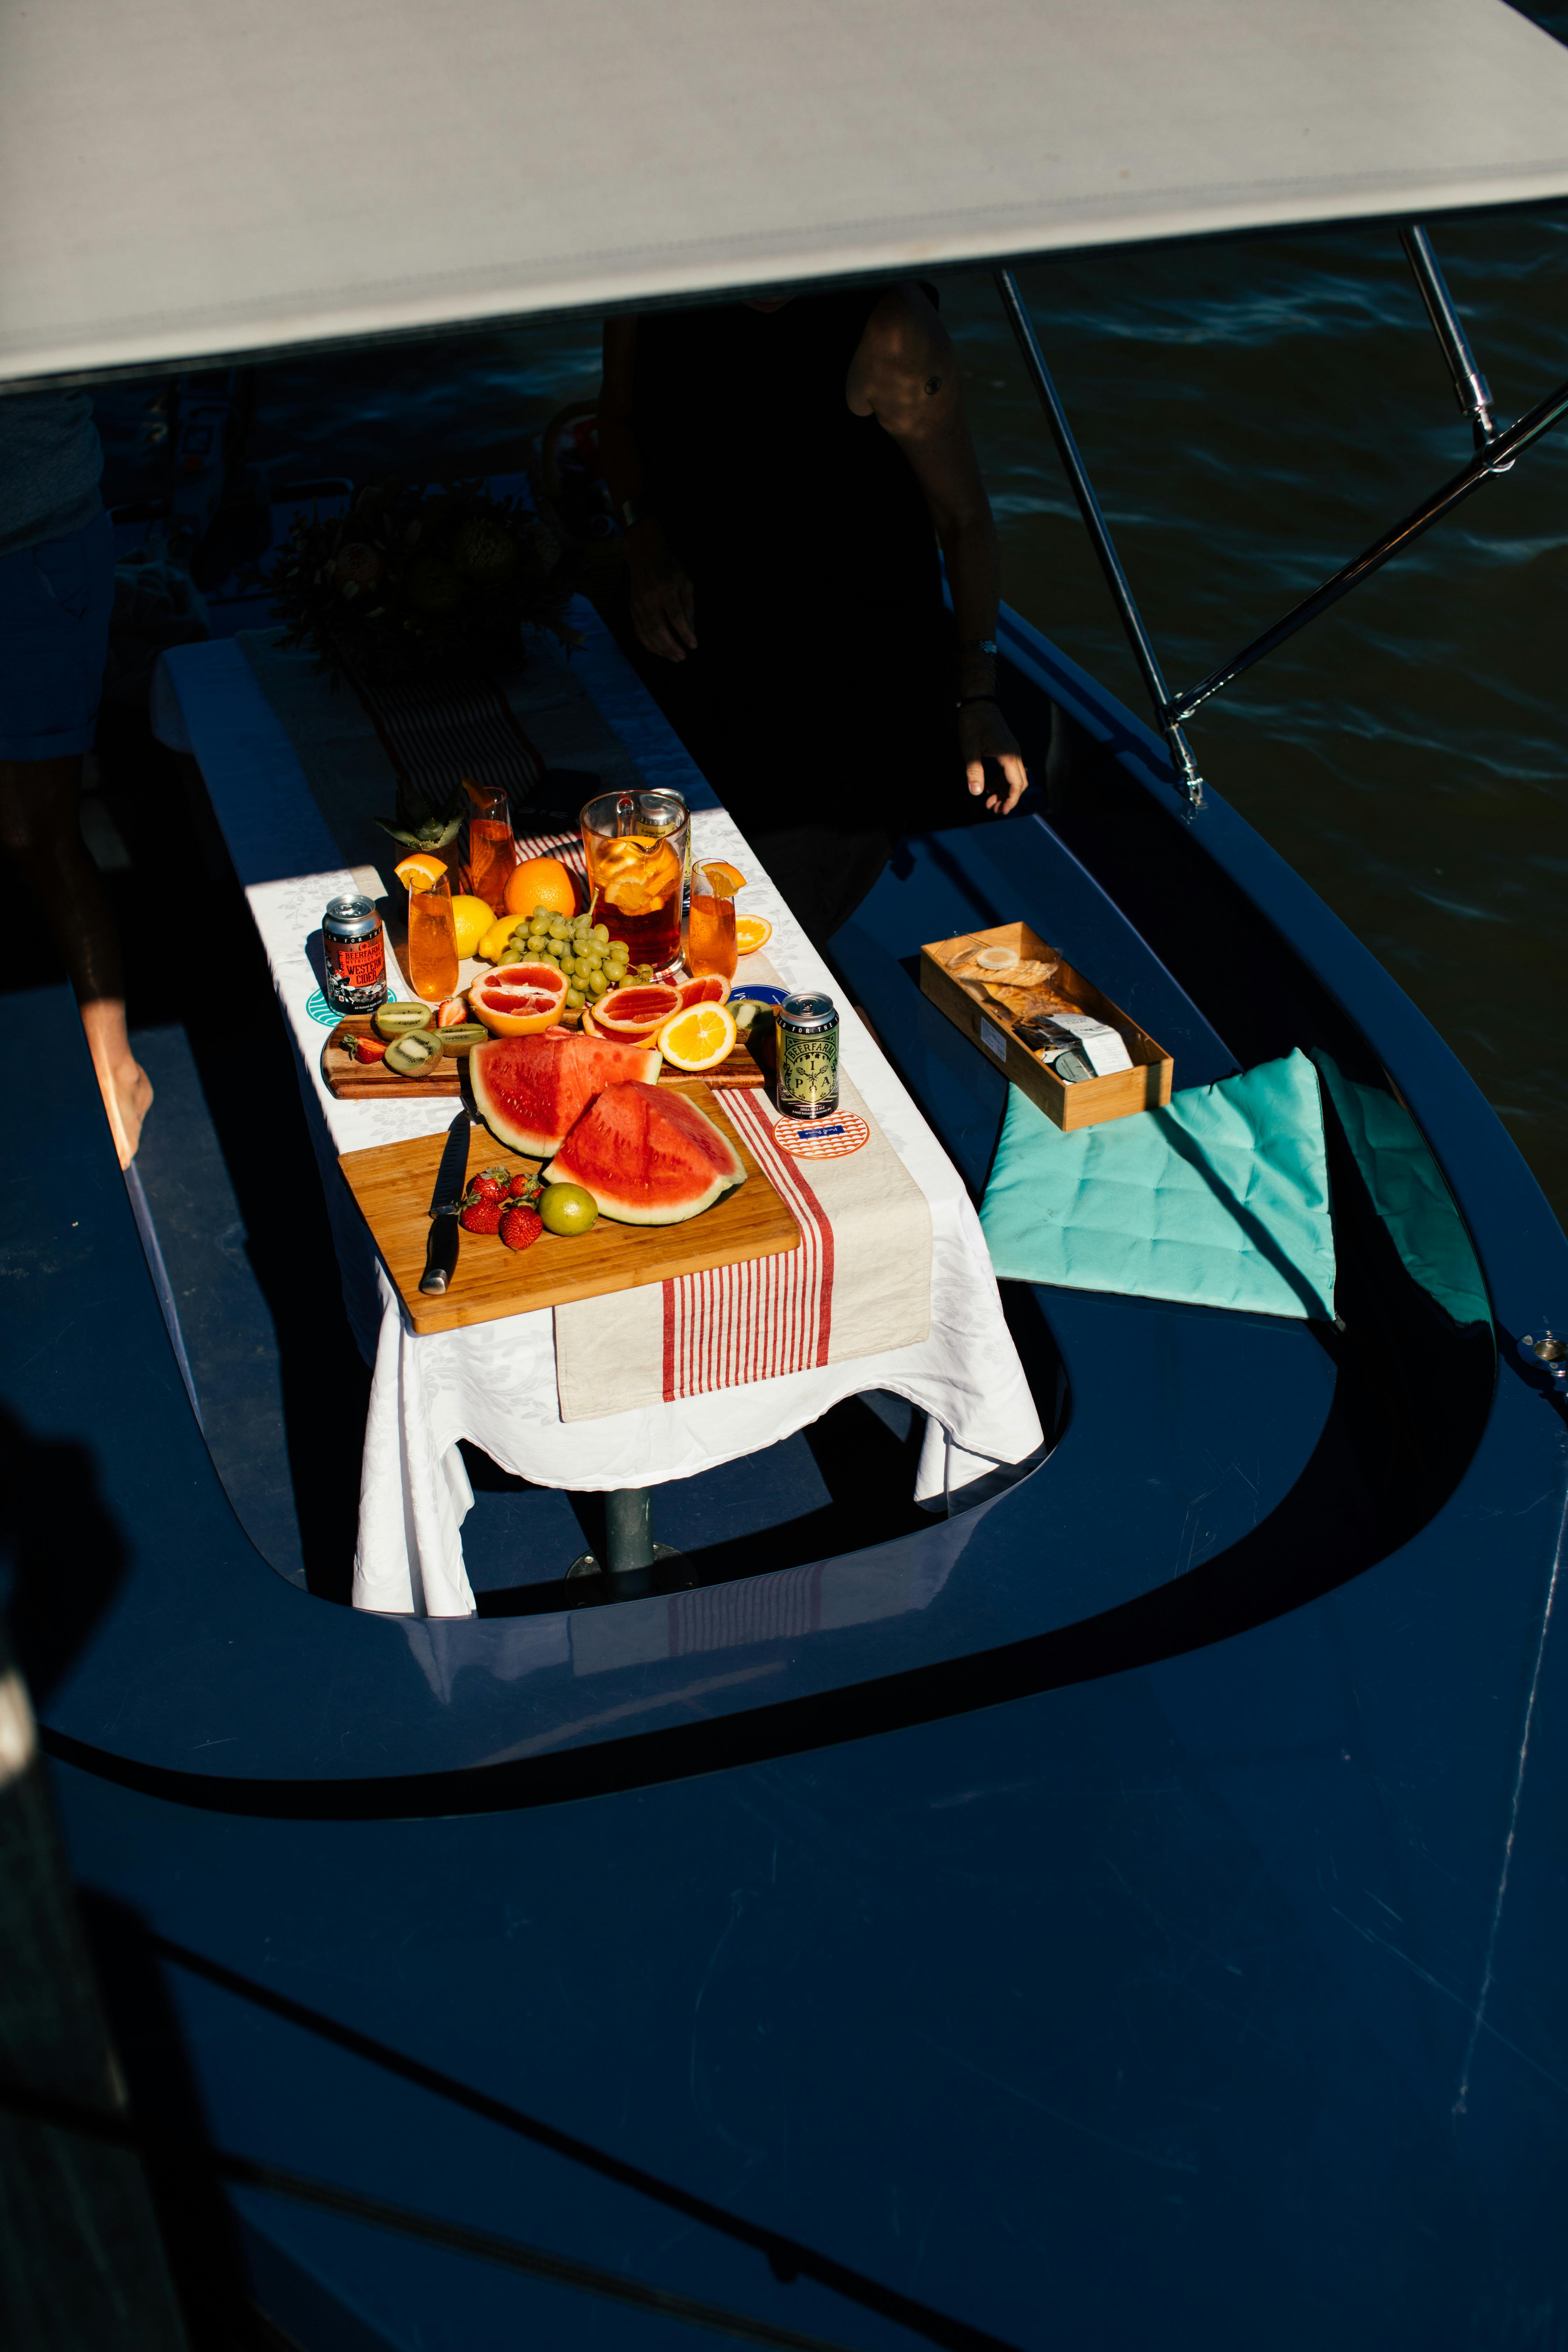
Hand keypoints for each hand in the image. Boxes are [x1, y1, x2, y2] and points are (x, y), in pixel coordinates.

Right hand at [627, 519, 696, 661]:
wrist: (644, 555)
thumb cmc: (668, 568)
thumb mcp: (685, 581)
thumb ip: (688, 605)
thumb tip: (691, 629)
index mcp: (665, 589)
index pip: (675, 616)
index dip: (685, 633)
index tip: (693, 645)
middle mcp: (649, 598)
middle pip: (659, 628)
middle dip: (671, 646)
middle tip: (682, 657)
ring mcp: (638, 604)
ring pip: (647, 633)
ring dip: (660, 649)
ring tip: (673, 658)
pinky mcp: (632, 609)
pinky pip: (639, 631)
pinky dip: (649, 644)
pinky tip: (659, 651)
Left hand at [961, 701, 1027, 813]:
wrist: (980, 701)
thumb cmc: (973, 723)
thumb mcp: (970, 748)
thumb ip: (973, 770)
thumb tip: (976, 792)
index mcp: (1008, 756)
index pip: (1016, 784)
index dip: (1011, 800)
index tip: (1002, 811)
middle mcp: (1015, 754)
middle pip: (1019, 783)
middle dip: (1008, 798)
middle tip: (994, 810)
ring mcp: (1013, 750)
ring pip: (1015, 777)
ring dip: (1004, 791)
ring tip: (989, 803)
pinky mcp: (1008, 748)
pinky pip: (1010, 769)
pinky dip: (1002, 781)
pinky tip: (989, 787)